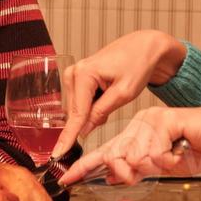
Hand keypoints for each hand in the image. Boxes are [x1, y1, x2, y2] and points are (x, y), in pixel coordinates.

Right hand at [52, 30, 186, 159]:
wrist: (143, 47)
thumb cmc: (137, 65)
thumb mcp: (124, 93)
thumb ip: (101, 112)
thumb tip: (83, 130)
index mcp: (84, 74)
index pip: (76, 114)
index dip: (68, 137)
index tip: (57, 154)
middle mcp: (74, 72)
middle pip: (76, 112)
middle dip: (93, 118)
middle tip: (115, 103)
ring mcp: (74, 74)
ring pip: (79, 108)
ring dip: (95, 110)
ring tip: (113, 94)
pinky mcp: (77, 77)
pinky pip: (82, 101)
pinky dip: (95, 104)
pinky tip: (107, 92)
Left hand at [57, 106, 200, 185]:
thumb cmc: (198, 152)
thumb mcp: (163, 167)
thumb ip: (137, 171)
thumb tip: (110, 177)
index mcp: (137, 133)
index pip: (106, 152)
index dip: (85, 167)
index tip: (66, 179)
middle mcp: (140, 123)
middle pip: (116, 157)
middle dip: (129, 173)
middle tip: (157, 166)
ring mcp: (151, 119)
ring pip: (134, 158)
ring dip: (157, 166)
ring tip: (174, 156)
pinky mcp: (164, 119)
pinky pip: (153, 153)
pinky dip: (168, 160)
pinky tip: (180, 150)